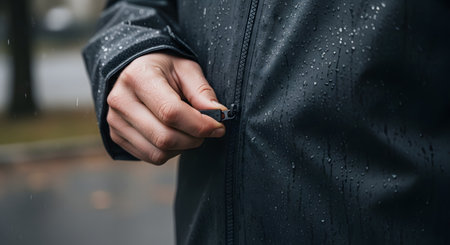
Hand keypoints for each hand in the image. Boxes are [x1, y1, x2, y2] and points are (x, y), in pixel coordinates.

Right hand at [106, 53, 226, 164]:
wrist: (135, 71)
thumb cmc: (164, 69)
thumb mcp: (186, 69)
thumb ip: (202, 91)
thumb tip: (219, 114)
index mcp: (138, 77)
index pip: (171, 112)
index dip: (200, 124)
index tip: (219, 126)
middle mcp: (121, 100)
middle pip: (164, 137)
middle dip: (194, 139)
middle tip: (208, 130)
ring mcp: (115, 121)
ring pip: (158, 152)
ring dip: (184, 148)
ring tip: (191, 131)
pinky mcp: (116, 136)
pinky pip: (150, 156)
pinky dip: (170, 152)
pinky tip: (175, 135)